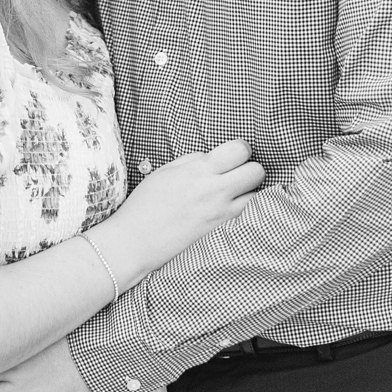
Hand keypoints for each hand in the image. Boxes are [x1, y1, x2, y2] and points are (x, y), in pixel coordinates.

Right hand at [103, 138, 265, 274]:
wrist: (134, 242)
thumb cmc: (144, 205)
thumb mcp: (165, 172)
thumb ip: (193, 161)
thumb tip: (213, 157)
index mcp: (197, 169)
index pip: (240, 149)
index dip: (241, 150)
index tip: (234, 156)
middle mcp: (213, 189)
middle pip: (257, 170)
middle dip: (251, 168)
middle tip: (238, 174)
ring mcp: (220, 212)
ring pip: (257, 194)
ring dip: (250, 191)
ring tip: (236, 193)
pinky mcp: (220, 230)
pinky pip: (247, 214)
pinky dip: (246, 209)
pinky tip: (234, 209)